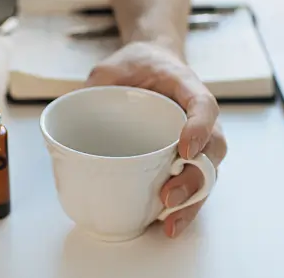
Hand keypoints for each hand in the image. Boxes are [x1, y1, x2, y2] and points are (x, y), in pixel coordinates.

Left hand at [85, 41, 226, 237]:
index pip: (204, 106)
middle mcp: (198, 116)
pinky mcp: (183, 156)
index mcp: (186, 86)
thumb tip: (70, 109)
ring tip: (168, 222)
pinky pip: (192, 180)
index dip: (199, 128)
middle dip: (194, 177)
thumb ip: (96, 83)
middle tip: (168, 195)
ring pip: (208, 172)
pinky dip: (184, 204)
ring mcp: (196, 138)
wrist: (151, 62)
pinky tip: (166, 222)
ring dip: (191, 200)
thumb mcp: (112, 65)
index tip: (183, 149)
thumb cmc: (137, 64)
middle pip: (213, 149)